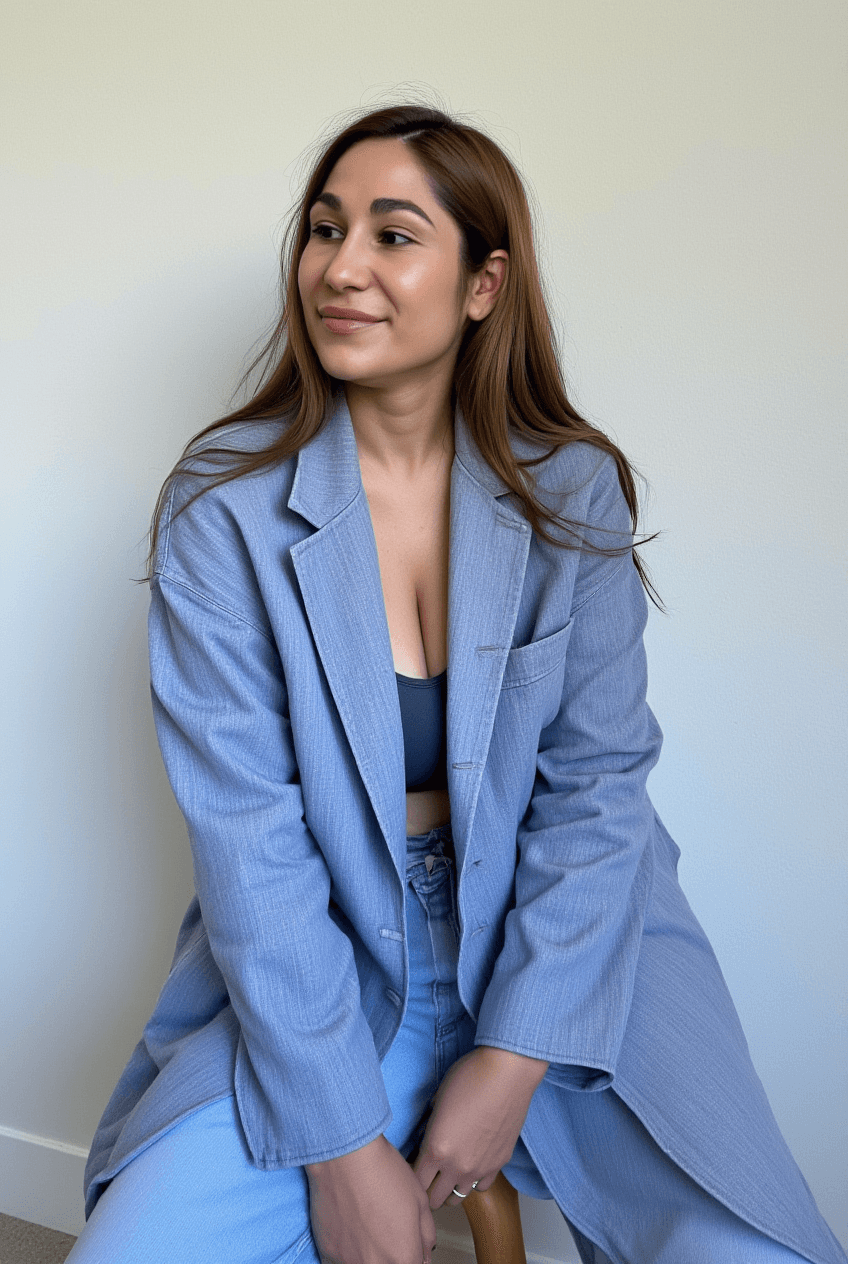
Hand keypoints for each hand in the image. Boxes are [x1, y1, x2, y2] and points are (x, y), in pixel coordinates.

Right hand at [306, 1133, 437, 1263]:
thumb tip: (424, 1256)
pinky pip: (340, 1263)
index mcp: (403, 1257)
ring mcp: (349, 1263)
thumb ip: (426, 1236)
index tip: (405, 1244)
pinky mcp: (327, 1254)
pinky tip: (349, 1231)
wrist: (346, 1158)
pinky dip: (347, 1253)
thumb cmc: (383, 1172)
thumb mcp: (420, 1200)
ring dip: (368, 1256)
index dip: (411, 1254)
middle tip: (385, 1232)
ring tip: (366, 1230)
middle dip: (391, 1255)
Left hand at [411, 1046, 547, 1209]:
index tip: (412, 1166)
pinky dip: (474, 1181)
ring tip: (447, 1175)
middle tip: (427, 1175)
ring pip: (458, 1198)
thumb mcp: (438, 1098)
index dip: (410, 1174)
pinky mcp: (500, 1163)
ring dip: (449, 1189)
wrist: (507, 1073)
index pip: (415, 1181)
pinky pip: (482, 1186)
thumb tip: (427, 1132)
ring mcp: (480, 1168)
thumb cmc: (469, 1077)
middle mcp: (457, 1165)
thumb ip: (430, 1123)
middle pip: (434, 1198)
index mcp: (436, 1148)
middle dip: (427, 1189)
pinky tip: (472, 1166)